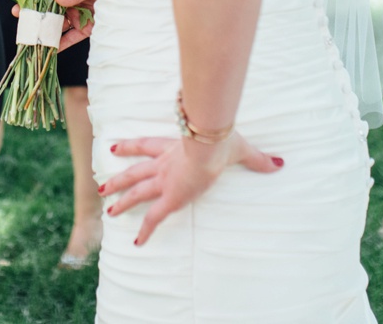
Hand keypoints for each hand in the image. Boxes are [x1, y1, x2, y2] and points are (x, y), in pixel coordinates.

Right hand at [12, 0, 95, 50]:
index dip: (31, 1)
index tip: (17, 7)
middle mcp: (70, 2)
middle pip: (48, 12)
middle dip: (32, 18)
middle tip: (19, 21)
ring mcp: (78, 16)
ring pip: (57, 26)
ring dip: (44, 33)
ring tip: (30, 39)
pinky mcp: (87, 29)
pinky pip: (72, 38)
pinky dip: (61, 45)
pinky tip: (49, 51)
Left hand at [101, 132, 282, 245]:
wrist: (208, 143)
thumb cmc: (220, 139)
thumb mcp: (239, 147)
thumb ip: (256, 158)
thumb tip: (278, 162)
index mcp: (173, 148)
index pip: (146, 145)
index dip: (130, 146)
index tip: (115, 147)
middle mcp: (164, 164)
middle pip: (135, 171)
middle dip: (119, 179)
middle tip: (104, 186)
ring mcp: (165, 181)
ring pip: (137, 192)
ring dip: (122, 200)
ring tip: (108, 208)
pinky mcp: (170, 198)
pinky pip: (154, 218)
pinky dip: (145, 230)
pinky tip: (138, 243)